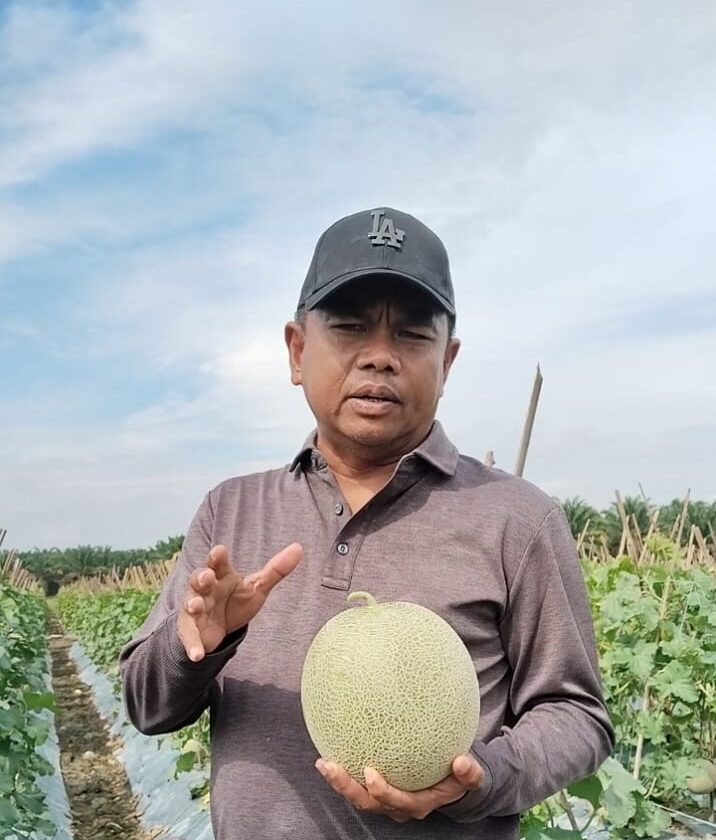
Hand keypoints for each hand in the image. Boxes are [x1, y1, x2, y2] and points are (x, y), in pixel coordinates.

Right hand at [177, 543, 301, 660]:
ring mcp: (195, 609)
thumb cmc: (234, 600)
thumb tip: (298, 547)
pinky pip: (191, 638)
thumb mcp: (256, 587)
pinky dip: (193, 646)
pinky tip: (197, 655)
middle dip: (202, 577)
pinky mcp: (191, 631)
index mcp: (221, 575)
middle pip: (199, 579)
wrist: (217, 629)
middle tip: (207, 576)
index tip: (219, 551)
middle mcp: (205, 589)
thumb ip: (276, 569)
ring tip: (196, 606)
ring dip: (193, 604)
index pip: (218, 563)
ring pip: (191, 604)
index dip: (217, 557)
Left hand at [315, 754, 484, 821]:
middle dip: (347, 788)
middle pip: (368, 803)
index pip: (397, 801)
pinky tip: (330, 750)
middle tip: (331, 766)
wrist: (453, 784)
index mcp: (418, 803)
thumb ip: (469, 773)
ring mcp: (386, 800)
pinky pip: (358, 784)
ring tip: (323, 762)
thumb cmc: (459, 778)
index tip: (370, 772)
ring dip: (339, 783)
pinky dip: (344, 772)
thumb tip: (462, 761)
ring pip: (359, 797)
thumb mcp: (471, 777)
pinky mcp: (378, 790)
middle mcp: (398, 806)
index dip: (381, 791)